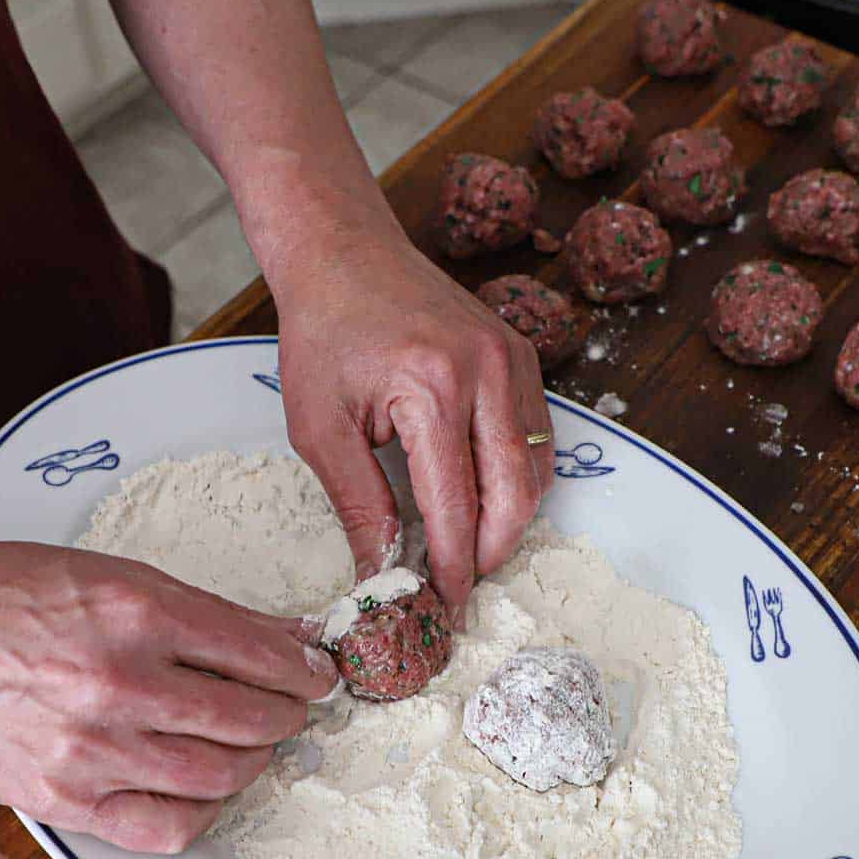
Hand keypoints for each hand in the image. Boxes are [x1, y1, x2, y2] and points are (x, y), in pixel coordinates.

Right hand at [0, 543, 336, 852]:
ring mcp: (90, 749)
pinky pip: (165, 829)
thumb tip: (286, 635)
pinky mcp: (63, 801)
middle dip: (288, 713)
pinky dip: (202, 812)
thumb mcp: (110, 575)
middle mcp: (119, 683)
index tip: (317, 673)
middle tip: (291, 706)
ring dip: (255, 761)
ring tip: (253, 743)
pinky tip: (204, 788)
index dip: (304, 668)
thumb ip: (205, 612)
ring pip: (219, 775)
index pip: (259, 652)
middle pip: (250, 716)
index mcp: (136, 613)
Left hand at [274, 222, 554, 623]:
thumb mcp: (320, 429)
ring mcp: (512, 360)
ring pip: (536, 471)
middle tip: (460, 583)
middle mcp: (486, 372)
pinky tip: (485, 497)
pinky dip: (519, 479)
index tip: (442, 604)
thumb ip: (360, 506)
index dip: (452, 566)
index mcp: (432, 389)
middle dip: (490, 552)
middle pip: (514, 495)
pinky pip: (538, 436)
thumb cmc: (324, 335)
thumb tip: (382, 574)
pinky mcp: (521, 355)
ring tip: (469, 546)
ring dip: (509, 520)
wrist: (345, 254)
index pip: (456, 506)